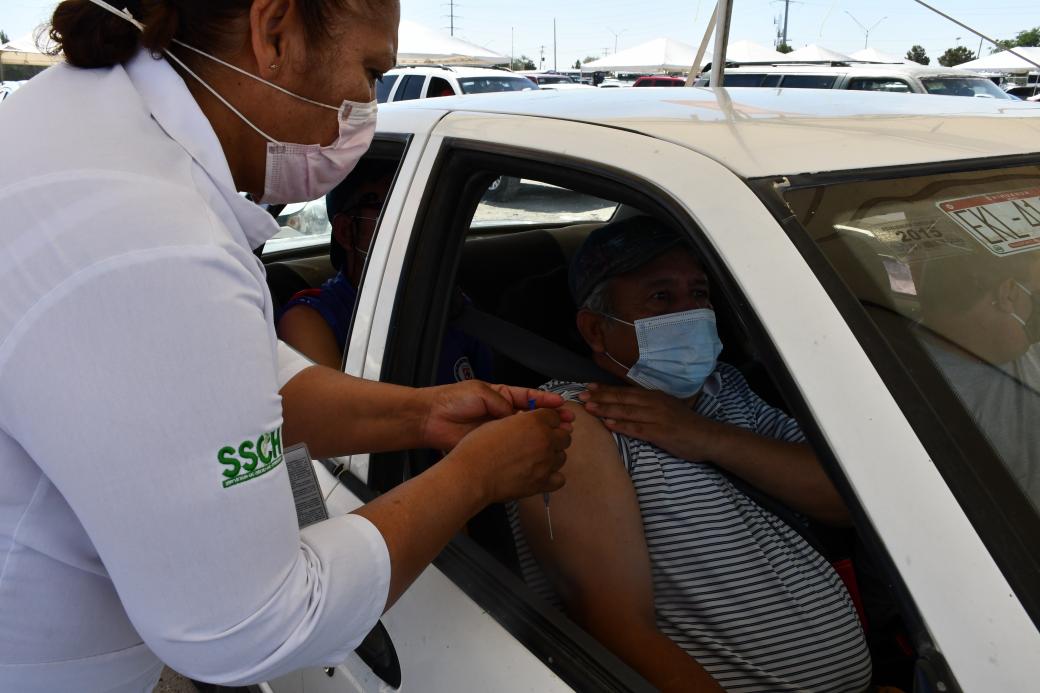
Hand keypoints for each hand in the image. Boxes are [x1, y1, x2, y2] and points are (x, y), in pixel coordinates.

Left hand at [419, 380, 573, 450]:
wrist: (430, 418)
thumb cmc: (451, 399)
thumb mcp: (481, 392)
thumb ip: (502, 403)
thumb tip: (517, 416)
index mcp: (500, 395)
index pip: (528, 397)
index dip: (546, 401)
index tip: (561, 404)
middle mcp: (501, 412)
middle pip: (530, 416)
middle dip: (549, 419)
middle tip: (567, 423)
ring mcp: (496, 429)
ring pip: (523, 433)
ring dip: (540, 435)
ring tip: (557, 437)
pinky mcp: (490, 444)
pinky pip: (510, 446)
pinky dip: (523, 448)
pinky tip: (535, 450)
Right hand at [449, 409, 570, 503]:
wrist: (472, 474)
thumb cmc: (478, 448)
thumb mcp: (498, 422)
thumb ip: (519, 421)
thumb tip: (526, 422)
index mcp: (535, 422)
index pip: (554, 416)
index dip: (548, 420)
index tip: (543, 424)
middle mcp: (545, 440)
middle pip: (564, 436)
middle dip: (554, 437)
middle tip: (540, 442)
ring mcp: (546, 463)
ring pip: (562, 456)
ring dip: (553, 456)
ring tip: (537, 459)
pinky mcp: (542, 483)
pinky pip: (559, 479)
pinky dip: (553, 477)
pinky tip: (541, 474)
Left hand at [579, 383, 723, 461]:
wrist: (707, 436)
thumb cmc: (685, 424)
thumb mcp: (666, 407)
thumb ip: (647, 405)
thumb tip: (626, 405)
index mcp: (654, 396)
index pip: (625, 391)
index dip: (605, 389)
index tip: (588, 386)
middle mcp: (654, 403)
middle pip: (622, 399)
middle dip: (600, 397)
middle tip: (580, 395)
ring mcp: (657, 417)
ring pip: (626, 411)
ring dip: (606, 409)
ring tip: (588, 408)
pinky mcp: (660, 432)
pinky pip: (637, 428)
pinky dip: (622, 426)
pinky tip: (608, 424)